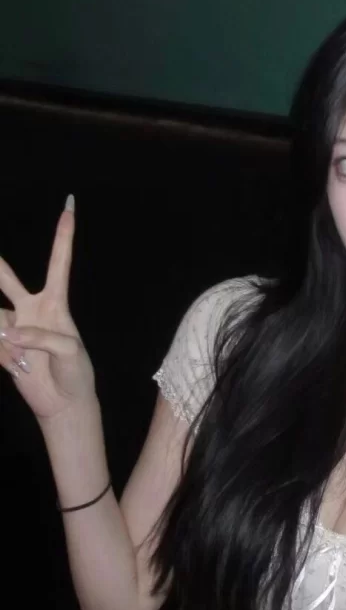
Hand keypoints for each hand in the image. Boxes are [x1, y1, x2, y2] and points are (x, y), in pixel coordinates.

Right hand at [0, 196, 95, 419]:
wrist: (63, 402)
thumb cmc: (75, 372)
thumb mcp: (69, 352)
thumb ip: (42, 338)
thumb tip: (11, 333)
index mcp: (57, 303)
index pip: (59, 263)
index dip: (63, 235)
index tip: (70, 206)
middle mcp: (32, 308)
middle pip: (6, 278)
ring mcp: (13, 326)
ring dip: (5, 339)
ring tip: (22, 359)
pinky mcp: (2, 345)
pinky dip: (4, 356)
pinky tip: (19, 368)